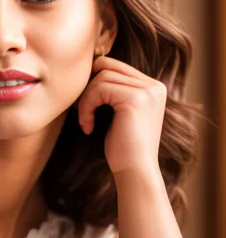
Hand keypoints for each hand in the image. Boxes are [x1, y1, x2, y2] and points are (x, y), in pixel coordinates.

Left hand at [77, 55, 166, 176]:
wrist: (134, 172)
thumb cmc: (123, 146)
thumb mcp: (120, 112)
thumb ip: (114, 89)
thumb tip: (91, 65)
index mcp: (152, 87)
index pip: (114, 66)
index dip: (94, 81)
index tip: (86, 103)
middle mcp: (153, 86)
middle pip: (107, 66)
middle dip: (89, 86)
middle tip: (82, 109)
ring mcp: (147, 91)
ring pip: (101, 77)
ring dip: (86, 99)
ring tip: (86, 121)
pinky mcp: (135, 98)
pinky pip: (99, 89)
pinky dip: (86, 107)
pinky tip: (88, 126)